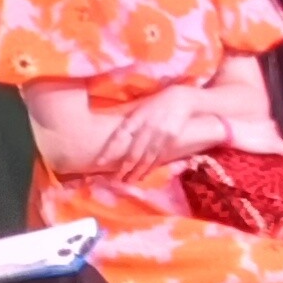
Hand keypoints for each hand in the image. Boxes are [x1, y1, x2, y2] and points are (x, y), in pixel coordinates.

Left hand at [90, 95, 217, 177]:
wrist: (182, 100)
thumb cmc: (155, 104)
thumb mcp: (138, 108)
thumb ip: (127, 122)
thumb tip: (111, 137)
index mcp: (136, 118)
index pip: (119, 136)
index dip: (109, 150)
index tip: (99, 162)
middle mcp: (147, 128)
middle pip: (134, 153)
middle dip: (124, 169)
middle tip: (115, 180)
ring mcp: (161, 135)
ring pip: (147, 158)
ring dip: (137, 172)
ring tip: (128, 182)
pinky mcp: (171, 140)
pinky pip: (159, 157)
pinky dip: (150, 168)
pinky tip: (143, 176)